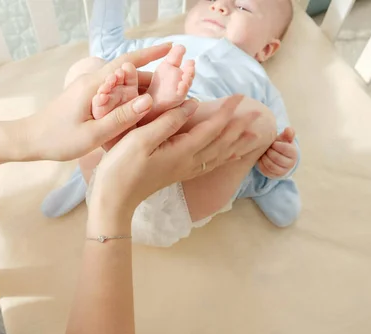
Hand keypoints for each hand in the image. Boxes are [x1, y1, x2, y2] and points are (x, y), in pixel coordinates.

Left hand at [27, 44, 172, 160]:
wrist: (29, 140)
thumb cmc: (57, 139)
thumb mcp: (92, 134)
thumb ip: (121, 118)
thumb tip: (149, 101)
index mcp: (94, 85)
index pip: (128, 62)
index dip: (152, 54)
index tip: (173, 48)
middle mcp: (93, 82)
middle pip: (129, 73)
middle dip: (155, 76)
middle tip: (180, 84)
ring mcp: (89, 90)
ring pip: (123, 84)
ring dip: (143, 88)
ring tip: (168, 98)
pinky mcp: (87, 99)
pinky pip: (114, 93)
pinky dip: (130, 97)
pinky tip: (142, 108)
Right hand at [89, 95, 257, 217]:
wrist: (113, 200)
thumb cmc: (121, 168)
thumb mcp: (141, 140)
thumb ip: (168, 122)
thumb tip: (192, 106)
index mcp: (182, 151)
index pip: (212, 129)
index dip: (227, 112)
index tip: (240, 96)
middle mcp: (189, 162)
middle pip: (223, 143)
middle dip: (240, 127)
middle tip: (257, 113)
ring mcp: (185, 170)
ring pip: (220, 156)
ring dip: (238, 143)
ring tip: (255, 135)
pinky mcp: (178, 174)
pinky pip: (211, 164)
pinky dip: (225, 157)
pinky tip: (229, 155)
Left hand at [257, 127, 297, 177]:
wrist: (277, 155)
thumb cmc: (280, 145)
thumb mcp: (284, 138)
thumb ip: (287, 133)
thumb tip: (288, 130)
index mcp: (294, 153)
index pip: (286, 149)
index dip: (276, 145)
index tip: (273, 143)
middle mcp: (290, 164)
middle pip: (277, 158)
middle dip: (269, 152)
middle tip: (267, 148)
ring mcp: (283, 171)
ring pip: (271, 166)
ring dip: (265, 158)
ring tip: (264, 153)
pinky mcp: (275, 175)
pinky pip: (266, 171)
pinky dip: (261, 164)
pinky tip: (261, 158)